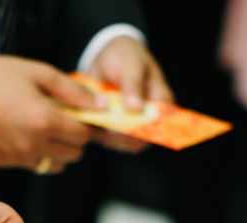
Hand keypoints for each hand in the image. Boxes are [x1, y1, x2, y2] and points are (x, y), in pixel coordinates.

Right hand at [0, 53, 101, 173]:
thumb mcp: (40, 73)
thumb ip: (74, 92)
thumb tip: (100, 106)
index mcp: (43, 120)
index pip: (84, 136)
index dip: (87, 125)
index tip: (81, 115)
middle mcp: (31, 144)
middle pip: (74, 154)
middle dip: (75, 138)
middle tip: (63, 120)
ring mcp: (16, 156)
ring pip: (56, 165)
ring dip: (58, 150)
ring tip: (45, 128)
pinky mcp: (4, 162)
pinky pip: (33, 165)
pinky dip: (37, 154)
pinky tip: (25, 133)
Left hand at [87, 36, 173, 152]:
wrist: (106, 57)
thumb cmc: (126, 56)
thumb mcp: (131, 65)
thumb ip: (133, 85)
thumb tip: (135, 108)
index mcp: (160, 104)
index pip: (160, 125)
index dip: (147, 131)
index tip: (129, 127)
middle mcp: (145, 119)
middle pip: (138, 140)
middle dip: (121, 135)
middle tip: (108, 126)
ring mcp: (127, 126)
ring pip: (118, 142)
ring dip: (104, 134)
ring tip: (94, 116)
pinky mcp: (109, 128)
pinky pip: (101, 137)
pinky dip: (92, 130)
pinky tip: (86, 117)